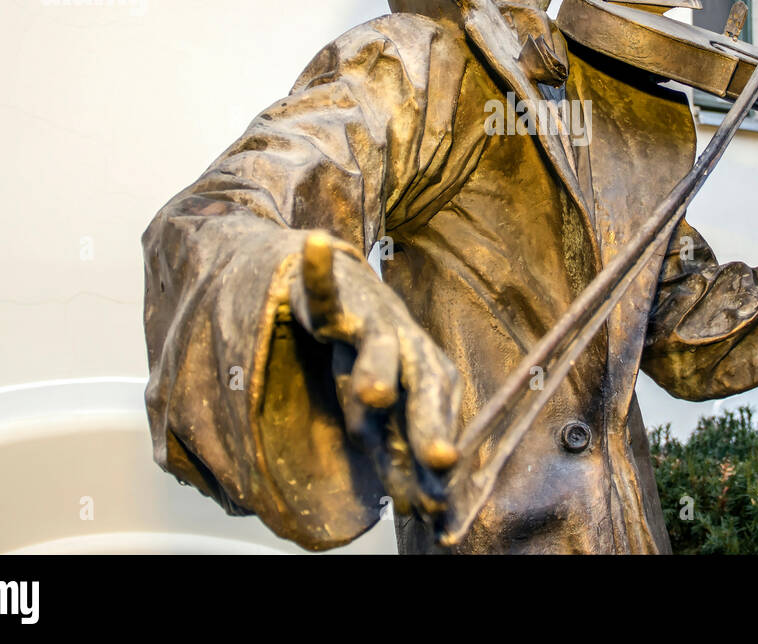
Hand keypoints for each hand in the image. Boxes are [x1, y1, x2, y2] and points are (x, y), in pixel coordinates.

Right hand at [294, 234, 460, 518]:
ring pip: (379, 347)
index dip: (434, 467)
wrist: (349, 292)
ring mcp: (374, 324)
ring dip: (378, 368)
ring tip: (374, 393)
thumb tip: (423, 512)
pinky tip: (318, 245)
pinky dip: (319, 267)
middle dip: (429, 425)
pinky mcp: (337, 299)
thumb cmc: (373, 362)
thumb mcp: (386, 415)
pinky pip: (324, 285)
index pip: (434, 430)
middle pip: (423, 389)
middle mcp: (408, 352)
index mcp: (427, 383)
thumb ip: (400, 456)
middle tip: (439, 459)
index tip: (439, 509)